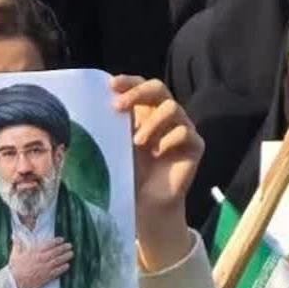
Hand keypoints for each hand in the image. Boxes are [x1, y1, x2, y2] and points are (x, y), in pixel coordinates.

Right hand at [9, 238, 73, 287]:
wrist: (15, 283)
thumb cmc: (14, 269)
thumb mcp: (15, 255)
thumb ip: (17, 244)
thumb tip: (15, 236)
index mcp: (35, 252)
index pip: (48, 244)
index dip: (56, 241)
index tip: (62, 239)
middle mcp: (41, 259)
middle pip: (56, 252)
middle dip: (64, 248)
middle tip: (70, 246)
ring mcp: (45, 268)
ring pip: (58, 261)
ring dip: (66, 257)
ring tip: (71, 254)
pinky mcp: (46, 277)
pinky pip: (57, 272)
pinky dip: (63, 268)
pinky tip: (67, 266)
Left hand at [112, 75, 202, 271]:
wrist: (147, 205)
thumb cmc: (130, 176)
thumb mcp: (118, 148)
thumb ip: (113, 127)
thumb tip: (92, 105)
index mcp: (147, 113)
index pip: (142, 86)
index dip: (129, 82)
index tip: (111, 85)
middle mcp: (167, 117)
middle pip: (159, 88)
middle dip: (138, 94)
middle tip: (120, 107)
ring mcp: (183, 128)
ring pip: (172, 108)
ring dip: (152, 123)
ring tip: (138, 143)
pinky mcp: (195, 145)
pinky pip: (185, 132)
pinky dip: (169, 141)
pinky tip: (158, 154)